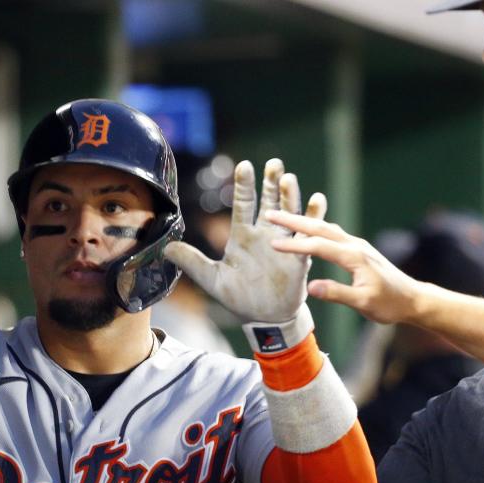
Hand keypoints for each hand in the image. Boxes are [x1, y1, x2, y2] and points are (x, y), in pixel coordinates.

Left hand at [164, 158, 326, 322]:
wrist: (264, 318)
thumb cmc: (239, 297)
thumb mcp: (211, 279)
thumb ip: (191, 261)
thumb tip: (165, 248)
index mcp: (243, 236)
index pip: (244, 205)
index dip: (244, 186)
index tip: (244, 165)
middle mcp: (265, 234)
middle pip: (269, 203)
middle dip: (272, 183)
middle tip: (275, 163)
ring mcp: (283, 244)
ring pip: (289, 214)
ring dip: (290, 196)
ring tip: (289, 179)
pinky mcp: (299, 257)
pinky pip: (307, 235)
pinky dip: (314, 217)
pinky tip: (318, 200)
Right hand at [265, 211, 422, 324]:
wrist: (413, 299)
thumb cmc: (389, 304)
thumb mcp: (363, 303)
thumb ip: (337, 293)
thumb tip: (311, 287)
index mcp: (354, 257)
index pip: (318, 246)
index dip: (295, 245)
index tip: (273, 244)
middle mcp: (355, 246)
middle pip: (320, 228)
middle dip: (294, 220)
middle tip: (271, 214)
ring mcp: (357, 245)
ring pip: (326, 227)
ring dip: (303, 221)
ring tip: (283, 217)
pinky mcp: (358, 249)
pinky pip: (333, 233)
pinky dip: (315, 228)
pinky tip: (308, 229)